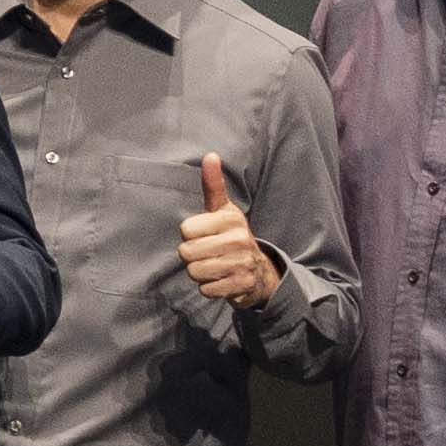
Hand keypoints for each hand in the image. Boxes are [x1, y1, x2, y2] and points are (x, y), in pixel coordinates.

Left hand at [177, 152, 281, 307]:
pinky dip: (210, 288)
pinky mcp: (242, 285)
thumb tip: (210, 155)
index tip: (205, 234)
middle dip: (192, 256)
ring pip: (195, 272)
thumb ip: (213, 185)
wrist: (259, 270)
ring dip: (200, 273)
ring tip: (214, 266)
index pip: (185, 230)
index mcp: (231, 218)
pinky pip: (207, 290)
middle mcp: (239, 239)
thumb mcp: (223, 210)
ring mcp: (242, 263)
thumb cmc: (231, 235)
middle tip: (208, 253)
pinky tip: (222, 280)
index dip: (190, 235)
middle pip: (187, 253)